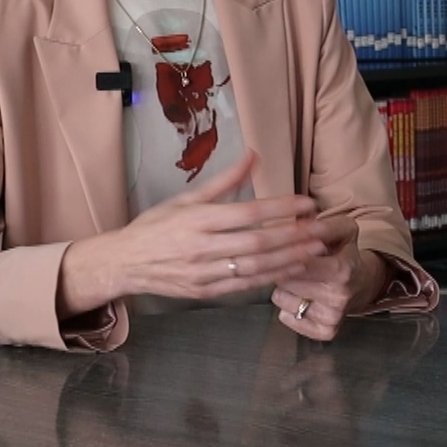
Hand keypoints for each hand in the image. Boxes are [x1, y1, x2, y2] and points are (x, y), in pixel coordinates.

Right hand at [58, 149, 324, 314]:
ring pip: (255, 268)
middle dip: (294, 237)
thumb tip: (253, 155)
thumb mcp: (185, 198)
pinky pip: (244, 286)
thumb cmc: (155, 226)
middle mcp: (202, 247)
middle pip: (257, 243)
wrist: (123, 263)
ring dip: (289, 259)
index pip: (248, 214)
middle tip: (322, 230)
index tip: (308, 204)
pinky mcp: (205, 291)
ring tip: (316, 250)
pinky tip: (292, 269)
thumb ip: (223, 180)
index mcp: (197, 219)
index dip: (281, 209)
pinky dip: (270, 278)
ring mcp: (204, 273)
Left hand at [268, 215, 388, 341]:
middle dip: (284, 268)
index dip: (286, 253)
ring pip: (281, 298)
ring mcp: (332, 316)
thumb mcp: (342, 229)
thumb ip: (321, 222)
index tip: (282, 247)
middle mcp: (339, 296)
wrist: (364, 282)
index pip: (299, 262)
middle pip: (286, 279)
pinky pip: (286, 317)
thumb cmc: (345, 253)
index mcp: (342, 269)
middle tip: (296, 263)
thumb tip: (297, 219)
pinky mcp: (326, 331)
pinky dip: (288, 308)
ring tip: (301, 281)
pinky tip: (301, 298)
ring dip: (284, 288)